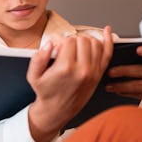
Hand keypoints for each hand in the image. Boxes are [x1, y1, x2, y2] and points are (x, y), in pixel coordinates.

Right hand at [26, 26, 112, 141]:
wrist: (57, 110)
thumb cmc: (46, 92)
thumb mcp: (33, 76)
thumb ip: (38, 58)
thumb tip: (49, 44)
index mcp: (65, 69)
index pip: (69, 41)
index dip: (62, 42)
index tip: (58, 50)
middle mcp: (82, 70)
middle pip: (83, 40)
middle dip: (74, 41)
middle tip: (67, 50)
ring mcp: (93, 72)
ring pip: (95, 43)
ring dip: (86, 41)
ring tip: (78, 47)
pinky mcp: (99, 74)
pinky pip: (107, 53)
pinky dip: (108, 40)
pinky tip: (107, 30)